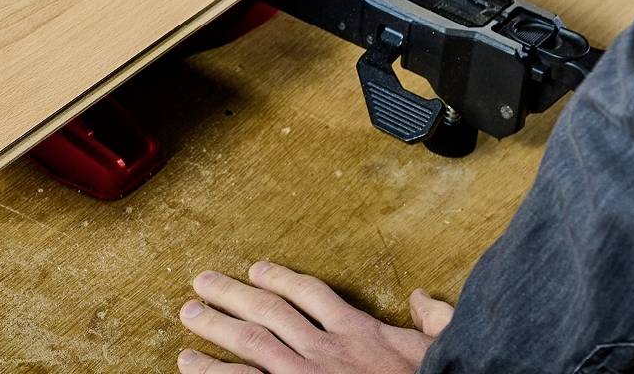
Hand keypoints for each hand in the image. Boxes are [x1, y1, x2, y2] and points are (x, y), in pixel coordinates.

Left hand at [177, 260, 453, 372]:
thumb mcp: (444, 347)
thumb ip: (434, 319)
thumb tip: (422, 297)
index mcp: (359, 333)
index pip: (312, 295)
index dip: (282, 278)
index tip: (258, 269)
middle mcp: (326, 350)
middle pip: (270, 312)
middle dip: (233, 296)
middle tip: (201, 283)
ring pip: (253, 343)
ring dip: (218, 327)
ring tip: (189, 315)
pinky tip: (190, 367)